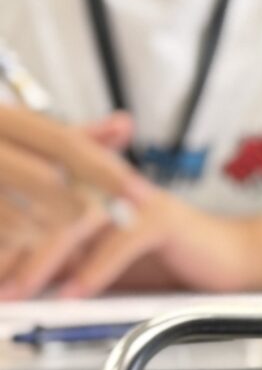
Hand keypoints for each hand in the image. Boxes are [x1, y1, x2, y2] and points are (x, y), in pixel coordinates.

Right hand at [0, 106, 145, 298]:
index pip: (66, 143)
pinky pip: (1, 235)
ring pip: (18, 217)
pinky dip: (12, 247)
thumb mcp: (19, 136)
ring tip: (38, 236)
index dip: (108, 171)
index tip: (140, 196)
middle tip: (87, 224)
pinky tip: (12, 251)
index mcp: (1, 118)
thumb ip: (71, 136)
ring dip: (39, 234)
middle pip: (47, 180)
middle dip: (74, 209)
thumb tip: (124, 125)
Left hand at [31, 180, 261, 299]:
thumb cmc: (168, 261)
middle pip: (43, 209)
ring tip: (20, 293)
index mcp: (87, 190)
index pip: (31, 203)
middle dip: (10, 249)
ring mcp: (134, 199)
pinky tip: (74, 295)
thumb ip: (63, 261)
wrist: (231, 262)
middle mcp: (106, 186)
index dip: (6, 232)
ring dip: (41, 262)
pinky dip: (93, 272)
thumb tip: (16, 279)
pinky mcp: (162, 218)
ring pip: (75, 222)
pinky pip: (118, 242)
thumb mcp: (101, 262)